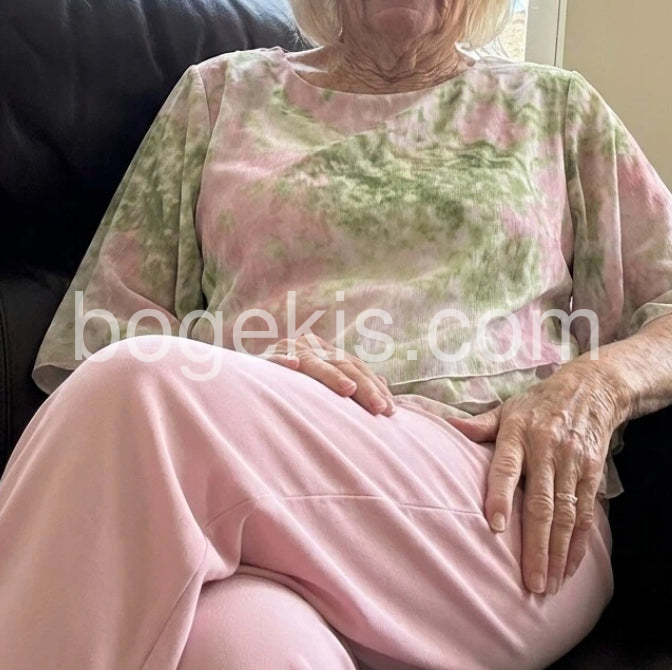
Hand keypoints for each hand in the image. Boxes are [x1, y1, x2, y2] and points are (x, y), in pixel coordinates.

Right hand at [265, 334, 395, 415]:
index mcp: (326, 351)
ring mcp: (288, 350)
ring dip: (331, 376)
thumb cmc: (291, 383)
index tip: (392, 410)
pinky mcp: (264, 359)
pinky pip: (275, 359)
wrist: (247, 376)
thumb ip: (349, 378)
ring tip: (349, 389)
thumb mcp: (322, 379)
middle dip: (364, 388)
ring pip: (314, 363)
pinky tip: (293, 365)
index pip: (356, 367)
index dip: (374, 387)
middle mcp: (310, 346)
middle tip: (381, 409)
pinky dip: (284, 360)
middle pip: (343, 365)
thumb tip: (383, 382)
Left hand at [448, 361, 627, 594]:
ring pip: (566, 514)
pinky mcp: (591, 473)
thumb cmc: (538, 404)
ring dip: (558, 552)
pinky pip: (586, 513)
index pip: (506, 467)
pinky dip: (578, 543)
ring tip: (549, 584)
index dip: (501, 496)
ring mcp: (572, 463)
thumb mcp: (507, 408)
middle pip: (540, 502)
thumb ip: (480, 425)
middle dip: (536, 545)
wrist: (590, 389)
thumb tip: (447, 426)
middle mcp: (546, 450)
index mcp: (518, 434)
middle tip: (529, 581)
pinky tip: (570, 567)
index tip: (495, 526)